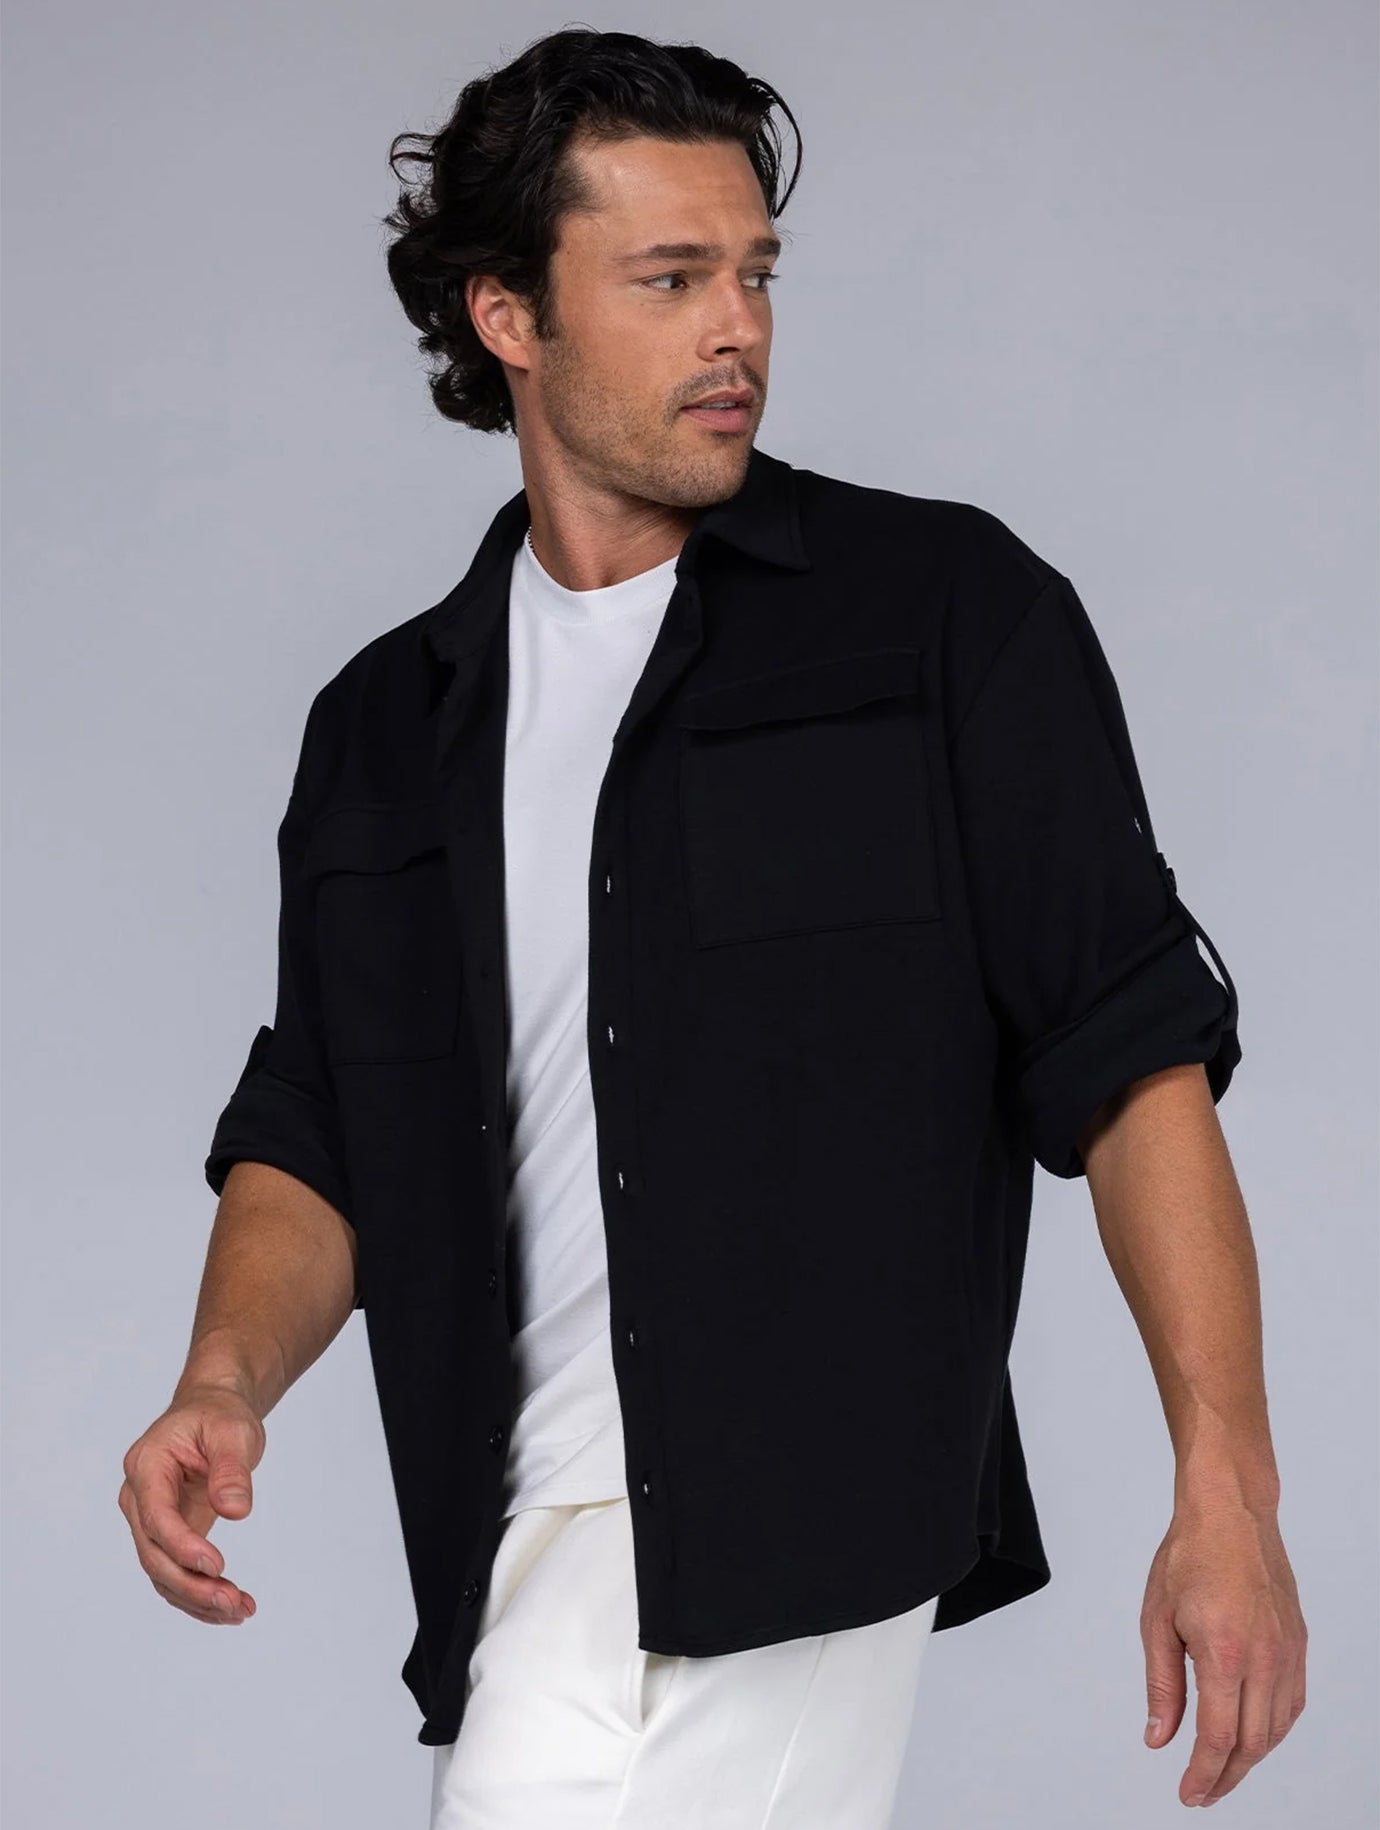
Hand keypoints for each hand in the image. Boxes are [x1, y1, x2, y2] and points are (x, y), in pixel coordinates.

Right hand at [117, 1383, 264, 1624]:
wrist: (211, 1411)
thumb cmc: (218, 1415)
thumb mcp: (233, 1431)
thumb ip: (231, 1470)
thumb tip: (235, 1511)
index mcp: (146, 1466)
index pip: (156, 1516)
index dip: (183, 1546)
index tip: (218, 1566)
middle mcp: (138, 1498)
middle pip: (154, 1554)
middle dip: (191, 1584)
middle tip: (232, 1602)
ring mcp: (148, 1520)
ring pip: (161, 1573)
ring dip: (196, 1599)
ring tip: (240, 1611)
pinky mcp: (166, 1536)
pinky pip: (174, 1574)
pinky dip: (198, 1595)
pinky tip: (229, 1609)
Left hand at [1140, 1498, 1306, 1805]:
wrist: (1230, 1513)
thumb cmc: (1190, 1556)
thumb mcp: (1157, 1620)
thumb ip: (1162, 1685)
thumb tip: (1159, 1736)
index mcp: (1225, 1653)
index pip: (1218, 1738)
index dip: (1203, 1775)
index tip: (1189, 1794)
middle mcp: (1265, 1658)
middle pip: (1252, 1744)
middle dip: (1226, 1776)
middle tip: (1202, 1792)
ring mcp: (1287, 1652)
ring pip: (1277, 1729)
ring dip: (1250, 1757)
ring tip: (1222, 1769)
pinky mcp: (1298, 1644)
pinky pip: (1292, 1703)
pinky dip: (1273, 1729)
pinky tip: (1253, 1734)